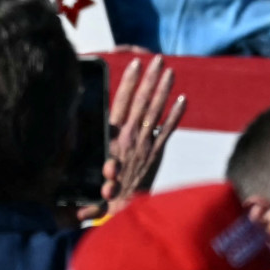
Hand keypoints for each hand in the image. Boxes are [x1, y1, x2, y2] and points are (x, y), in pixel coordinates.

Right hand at [99, 54, 186, 214]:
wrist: (116, 211)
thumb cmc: (99, 186)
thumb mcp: (90, 159)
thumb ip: (91, 142)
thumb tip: (85, 123)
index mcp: (111, 135)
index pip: (120, 101)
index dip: (129, 81)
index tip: (136, 63)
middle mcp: (128, 136)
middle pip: (141, 101)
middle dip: (150, 78)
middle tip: (158, 59)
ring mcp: (144, 144)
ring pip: (156, 111)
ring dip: (164, 90)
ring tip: (171, 72)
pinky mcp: (156, 155)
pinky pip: (168, 131)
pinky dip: (176, 115)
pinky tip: (184, 100)